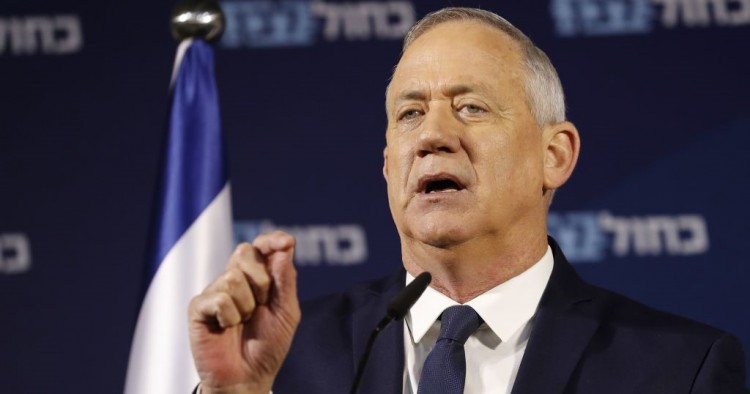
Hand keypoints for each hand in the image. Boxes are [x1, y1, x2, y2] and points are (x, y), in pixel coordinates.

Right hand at [188, 231, 300, 393]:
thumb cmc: (268, 345)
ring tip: (243, 322)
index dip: (271, 240)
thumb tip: (285, 246)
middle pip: (245, 252)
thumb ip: (286, 279)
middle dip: (261, 281)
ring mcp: (215, 291)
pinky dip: (229, 317)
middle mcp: (234, 279)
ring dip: (246, 306)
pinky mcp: (199, 306)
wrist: (248, 377)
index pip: (262, 246)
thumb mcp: (287, 312)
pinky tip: (226, 328)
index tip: (285, 243)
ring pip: (233, 277)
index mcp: (258, 277)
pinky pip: (219, 298)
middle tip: (261, 306)